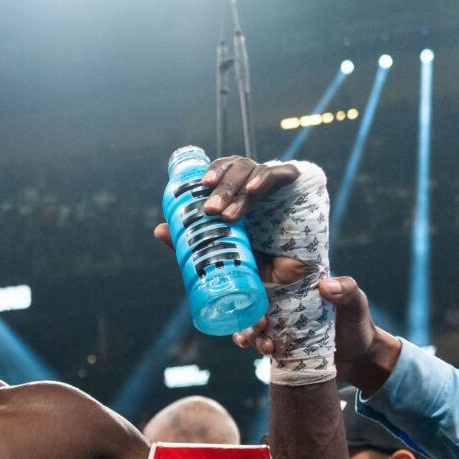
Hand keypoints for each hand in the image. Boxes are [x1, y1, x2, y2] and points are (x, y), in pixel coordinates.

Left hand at [151, 155, 311, 283]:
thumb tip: (159, 229)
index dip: (214, 171)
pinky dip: (267, 177)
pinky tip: (254, 189)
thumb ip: (194, 241)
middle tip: (211, 210)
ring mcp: (277, 189)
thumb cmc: (257, 269)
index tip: (202, 185)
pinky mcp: (299, 193)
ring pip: (255, 169)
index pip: (226, 171)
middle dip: (223, 186)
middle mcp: (257, 188)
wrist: (290, 290)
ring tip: (228, 215)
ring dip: (238, 188)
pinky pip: (284, 173)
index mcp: (239, 196)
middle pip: (238, 168)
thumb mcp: (223, 254)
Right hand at [232, 275, 361, 356]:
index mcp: (298, 286)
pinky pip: (257, 341)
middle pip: (255, 300)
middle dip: (249, 310)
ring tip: (266, 346)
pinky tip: (254, 349)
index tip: (250, 285)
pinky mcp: (277, 344)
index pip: (270, 274)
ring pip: (253, 322)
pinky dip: (250, 343)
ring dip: (251, 332)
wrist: (359, 360)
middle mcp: (284, 303)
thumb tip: (325, 286)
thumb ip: (347, 290)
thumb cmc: (358, 325)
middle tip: (260, 323)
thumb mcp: (356, 304)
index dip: (254, 276)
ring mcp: (279, 324)